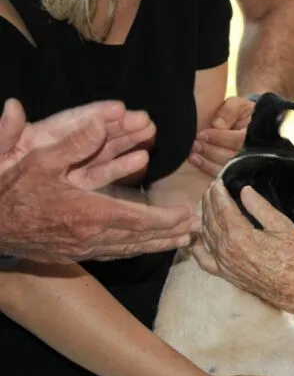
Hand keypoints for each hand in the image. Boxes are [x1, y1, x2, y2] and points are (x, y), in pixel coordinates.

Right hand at [0, 99, 197, 262]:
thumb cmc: (9, 191)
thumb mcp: (38, 160)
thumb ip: (72, 143)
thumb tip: (99, 121)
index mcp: (88, 214)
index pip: (138, 219)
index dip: (164, 218)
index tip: (186, 214)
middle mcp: (90, 236)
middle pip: (139, 238)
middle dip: (168, 233)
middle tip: (192, 230)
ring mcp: (81, 249)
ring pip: (128, 249)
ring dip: (156, 245)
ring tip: (179, 243)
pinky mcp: (72, 254)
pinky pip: (112, 254)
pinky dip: (133, 250)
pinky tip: (142, 248)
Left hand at [189, 97, 253, 176]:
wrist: (250, 126)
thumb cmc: (243, 115)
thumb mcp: (239, 106)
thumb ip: (230, 110)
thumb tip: (217, 124)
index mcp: (258, 135)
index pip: (239, 140)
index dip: (220, 138)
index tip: (202, 134)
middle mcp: (256, 153)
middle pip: (233, 157)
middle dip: (211, 151)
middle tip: (194, 145)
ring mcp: (249, 166)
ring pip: (228, 169)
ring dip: (207, 162)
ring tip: (192, 154)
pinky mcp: (239, 174)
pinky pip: (224, 175)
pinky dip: (208, 168)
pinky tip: (196, 161)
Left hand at [193, 183, 293, 309]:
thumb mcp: (282, 226)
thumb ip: (260, 207)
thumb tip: (244, 191)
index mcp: (239, 235)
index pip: (222, 208)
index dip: (219, 193)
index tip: (217, 182)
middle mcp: (226, 249)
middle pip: (211, 220)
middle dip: (209, 202)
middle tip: (211, 189)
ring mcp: (223, 263)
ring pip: (206, 236)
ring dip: (204, 218)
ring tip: (207, 206)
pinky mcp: (226, 274)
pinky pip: (204, 260)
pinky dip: (198, 248)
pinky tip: (198, 238)